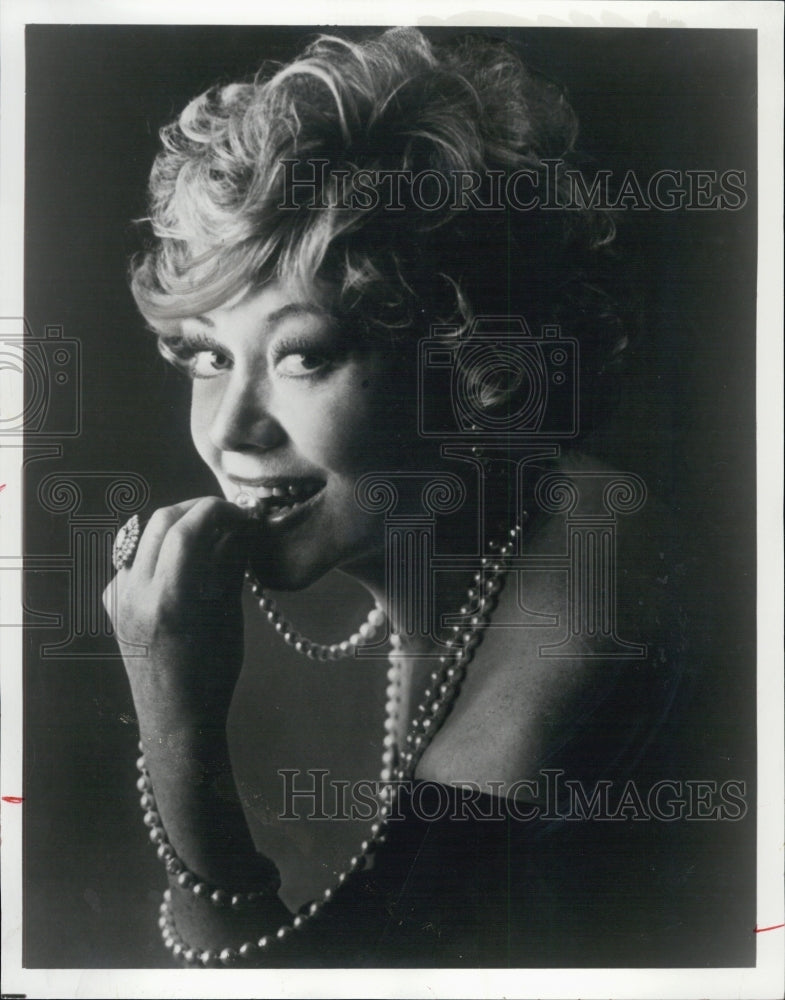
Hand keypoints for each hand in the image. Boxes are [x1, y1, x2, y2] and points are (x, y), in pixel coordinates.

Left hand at [103, 496, 250, 743]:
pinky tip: (184, 565)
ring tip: (209, 536)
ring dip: (178, 527)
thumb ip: (230, 564)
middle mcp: (134, 593)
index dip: (217, 510)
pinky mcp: (111, 601)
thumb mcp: (229, 616)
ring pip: (145, 536)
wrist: (175, 717)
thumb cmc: (213, 674)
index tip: (241, 514)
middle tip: (227, 517)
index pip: (188, 528)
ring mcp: (117, 596)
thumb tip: (241, 526)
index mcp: (168, 600)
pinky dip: (161, 550)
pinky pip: (135, 559)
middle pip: (161, 521)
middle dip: (196, 510)